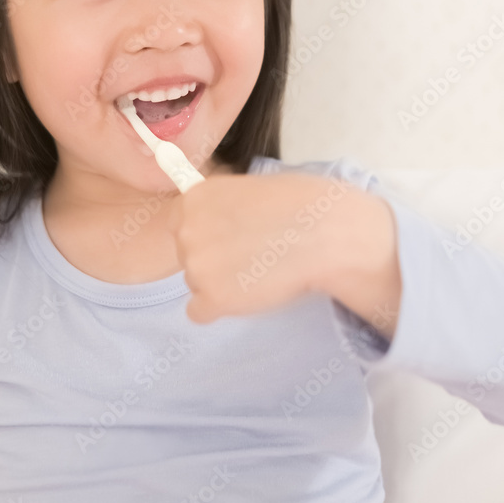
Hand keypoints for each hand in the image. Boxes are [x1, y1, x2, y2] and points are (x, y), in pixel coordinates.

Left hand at [169, 171, 352, 323]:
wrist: (324, 233)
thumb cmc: (299, 205)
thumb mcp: (247, 189)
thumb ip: (221, 207)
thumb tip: (214, 224)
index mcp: (194, 198)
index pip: (179, 224)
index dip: (207, 233)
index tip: (229, 237)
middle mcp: (186, 230)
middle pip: (186, 256)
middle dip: (213, 259)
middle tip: (251, 254)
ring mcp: (196, 266)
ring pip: (196, 284)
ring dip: (221, 283)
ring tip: (261, 270)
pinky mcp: (212, 299)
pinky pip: (200, 313)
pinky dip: (222, 309)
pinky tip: (251, 293)